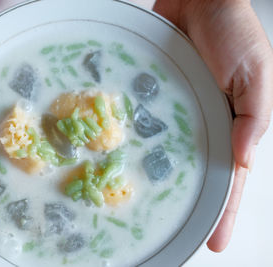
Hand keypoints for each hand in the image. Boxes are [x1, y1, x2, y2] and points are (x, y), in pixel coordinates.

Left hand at [153, 0, 272, 250]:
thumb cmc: (233, 30)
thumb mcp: (257, 71)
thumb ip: (254, 114)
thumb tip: (243, 156)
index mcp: (234, 123)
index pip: (232, 176)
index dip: (225, 209)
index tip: (216, 239)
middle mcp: (204, 123)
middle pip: (198, 172)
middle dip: (191, 203)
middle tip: (179, 232)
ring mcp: (177, 113)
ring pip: (168, 154)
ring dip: (160, 178)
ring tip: (146, 206)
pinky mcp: (154, 98)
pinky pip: (145, 125)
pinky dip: (137, 143)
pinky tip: (123, 161)